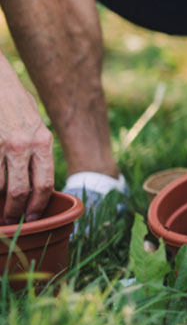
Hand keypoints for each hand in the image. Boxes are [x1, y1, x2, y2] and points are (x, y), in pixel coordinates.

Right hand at [0, 62, 52, 222]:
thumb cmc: (16, 104)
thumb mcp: (36, 125)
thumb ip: (37, 151)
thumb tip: (35, 183)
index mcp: (43, 141)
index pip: (44, 183)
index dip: (38, 205)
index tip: (32, 216)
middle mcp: (23, 145)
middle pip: (21, 191)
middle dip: (15, 211)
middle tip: (11, 220)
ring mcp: (0, 145)